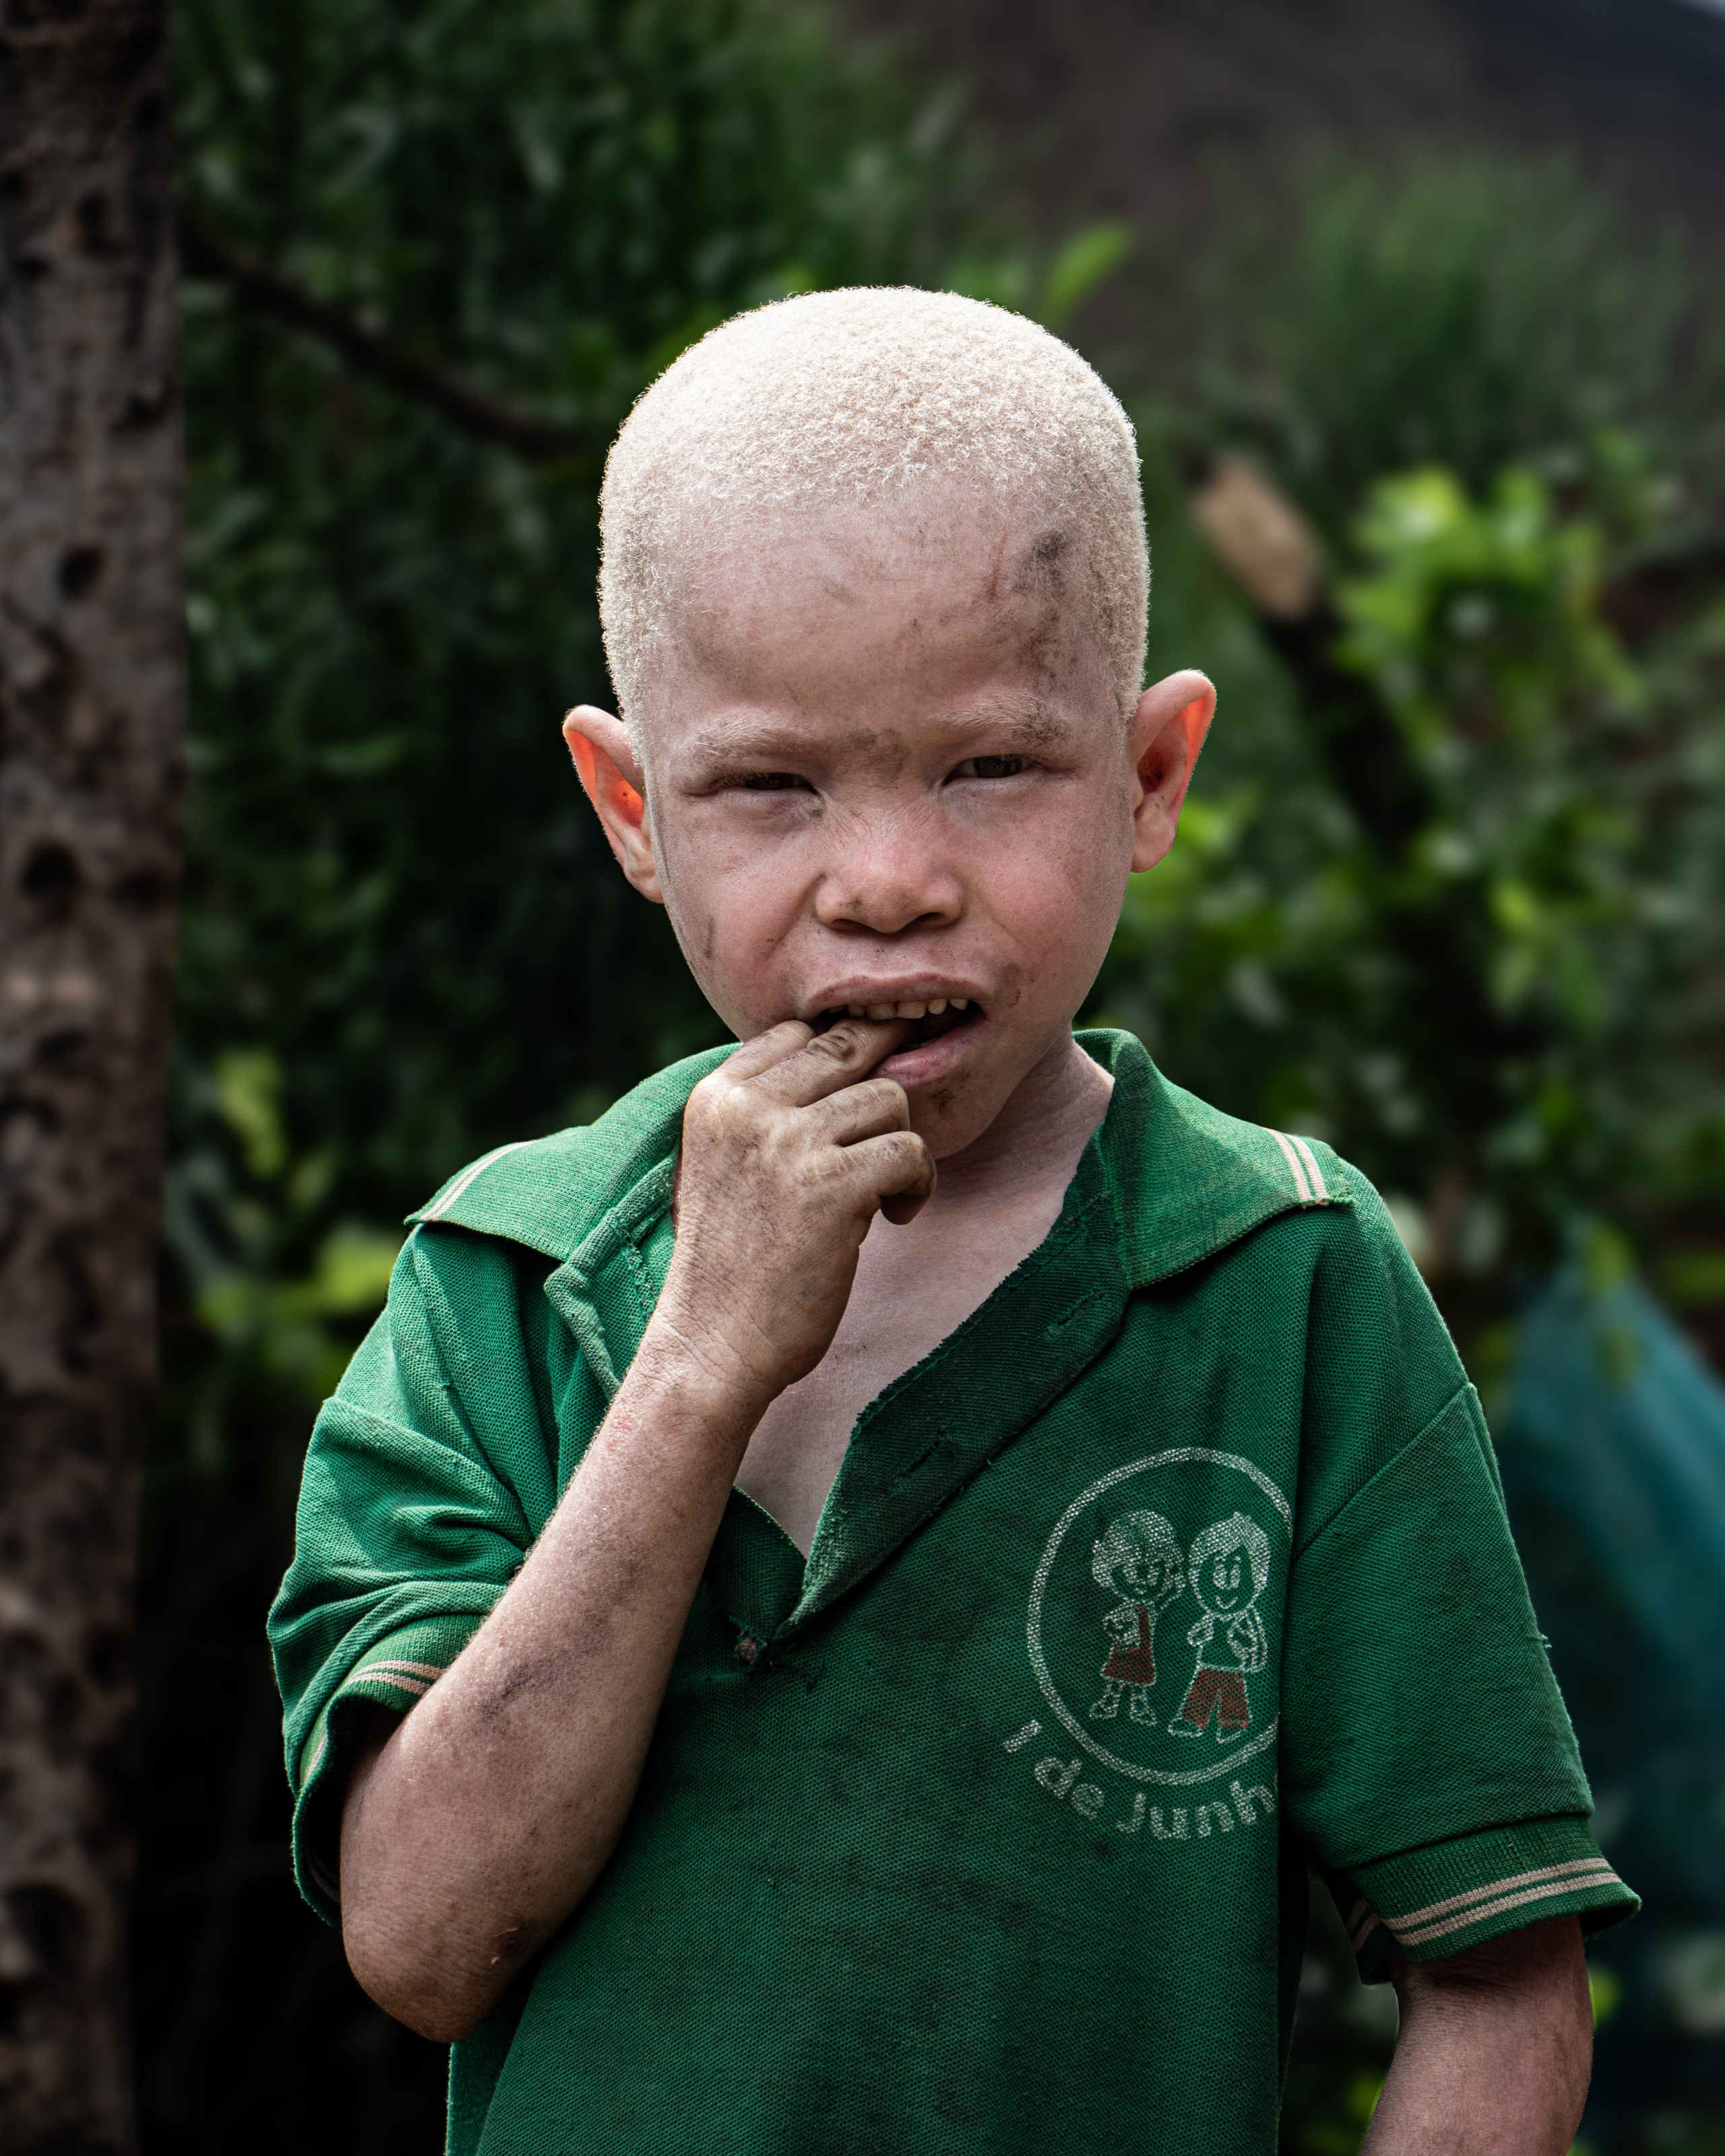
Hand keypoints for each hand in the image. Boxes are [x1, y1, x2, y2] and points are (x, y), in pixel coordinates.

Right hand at [648, 1017, 936, 1410]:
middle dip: (889, 1074)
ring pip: (889, 1098)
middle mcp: (748, 1107)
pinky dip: (918, 1184)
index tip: (860, 1097)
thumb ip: (764, 1113)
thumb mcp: (723, 1163)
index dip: (843, 1055)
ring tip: (885, 1193)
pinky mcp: (832, 1186)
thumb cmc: (729, 1263)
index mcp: (716, 1096)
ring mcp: (789, 1142)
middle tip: (899, 1121)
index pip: (797, 1032)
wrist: (712, 1345)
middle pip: (848, 1046)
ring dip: (901, 1144)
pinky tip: (896, 1216)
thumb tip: (847, 1063)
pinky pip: (909, 1151)